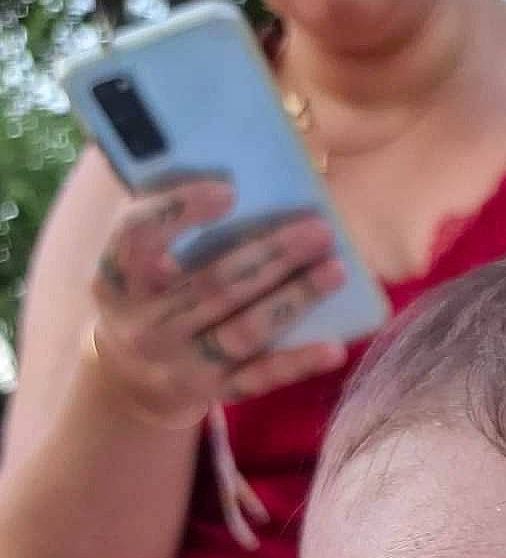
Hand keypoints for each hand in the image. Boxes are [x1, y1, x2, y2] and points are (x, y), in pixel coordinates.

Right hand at [87, 176, 349, 422]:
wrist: (128, 379)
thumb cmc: (145, 295)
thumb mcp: (134, 262)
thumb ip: (163, 217)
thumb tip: (225, 165)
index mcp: (116, 278)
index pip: (138, 237)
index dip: (180, 211)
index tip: (229, 190)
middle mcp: (144, 323)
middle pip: (212, 285)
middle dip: (270, 255)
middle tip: (318, 229)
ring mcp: (179, 362)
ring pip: (243, 331)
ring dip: (293, 299)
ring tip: (336, 270)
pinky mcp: (211, 392)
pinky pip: (258, 379)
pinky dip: (297, 363)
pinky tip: (335, 346)